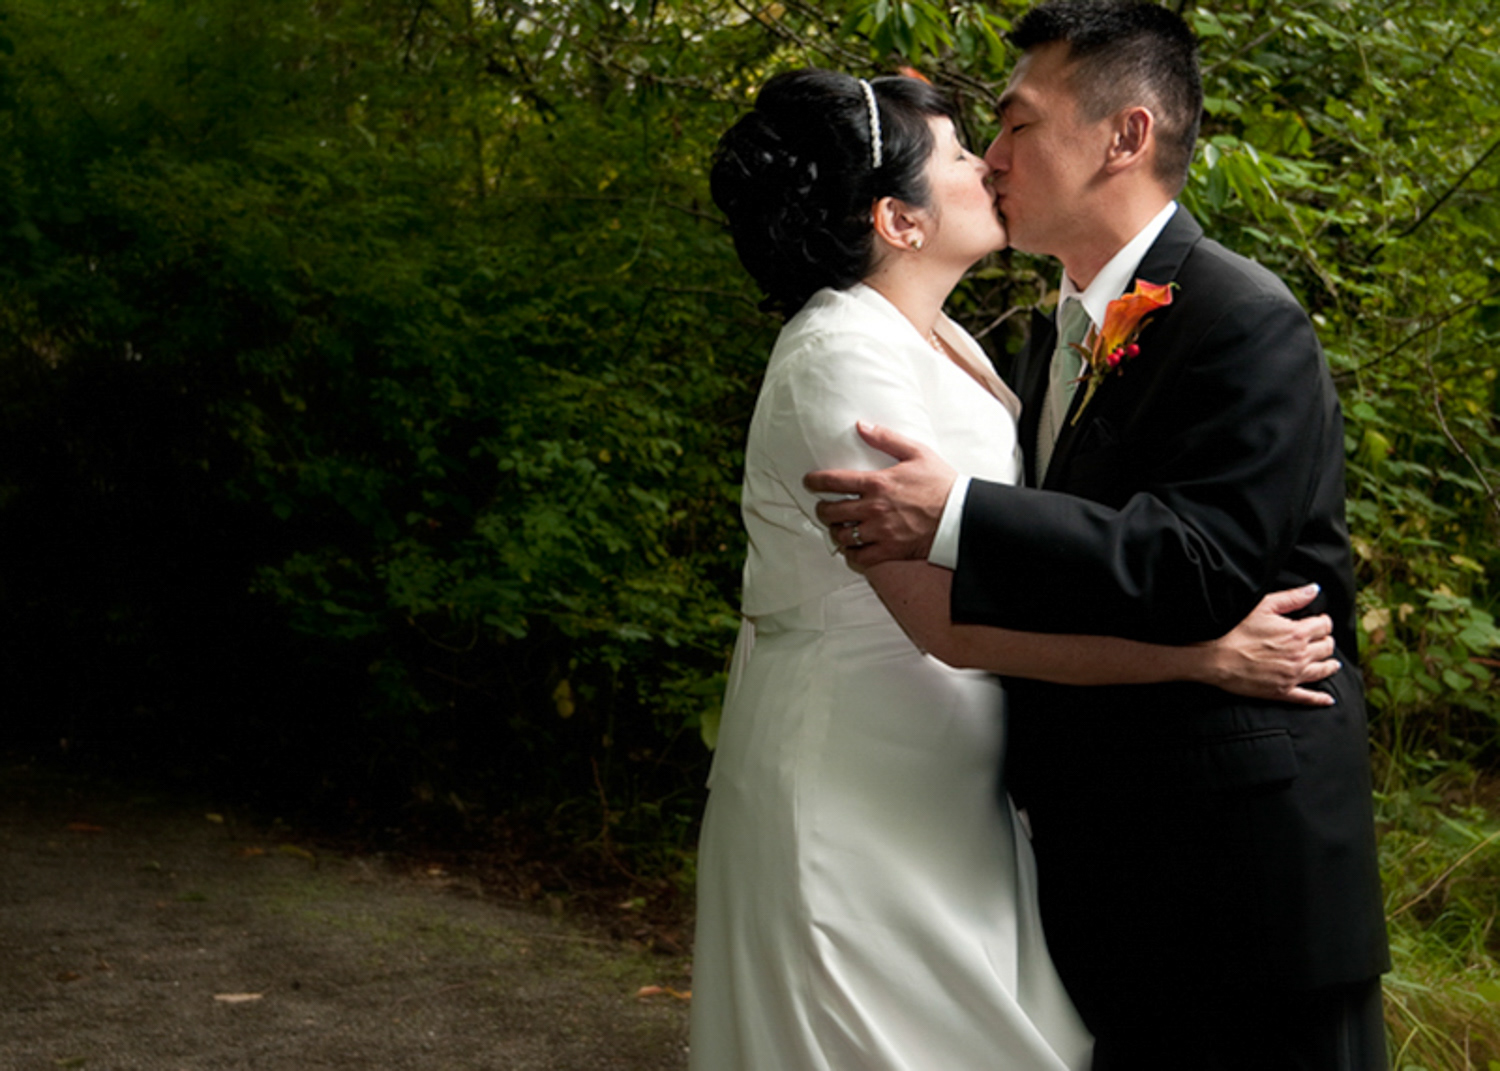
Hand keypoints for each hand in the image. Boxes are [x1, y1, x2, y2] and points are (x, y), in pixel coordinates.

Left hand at [803, 423, 955, 566]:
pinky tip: (854, 547)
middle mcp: (874, 509)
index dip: (815, 482)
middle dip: (822, 509)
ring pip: (842, 536)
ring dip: (836, 531)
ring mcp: (880, 532)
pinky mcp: (889, 550)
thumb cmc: (941, 483)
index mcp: (877, 483)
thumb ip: (886, 438)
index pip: (833, 482)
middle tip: (824, 507)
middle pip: (831, 512)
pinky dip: (852, 554)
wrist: (961, 516)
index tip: (809, 482)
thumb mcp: (916, 452)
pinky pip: (859, 557)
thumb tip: (860, 425)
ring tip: (840, 527)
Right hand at [1201, 585, 1339, 706]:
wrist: (1216, 658)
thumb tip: (1314, 590)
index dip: (1323, 621)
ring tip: (1331, 663)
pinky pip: (1308, 697)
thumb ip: (1292, 598)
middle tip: (1321, 639)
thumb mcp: (1263, 606)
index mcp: (1297, 633)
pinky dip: (1320, 699)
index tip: (1319, 621)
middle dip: (1326, 641)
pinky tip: (1328, 699)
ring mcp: (1293, 676)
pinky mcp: (1283, 691)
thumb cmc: (1236, 630)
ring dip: (1330, 665)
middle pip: (1326, 648)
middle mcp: (1300, 656)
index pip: (1324, 626)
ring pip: (1323, 670)